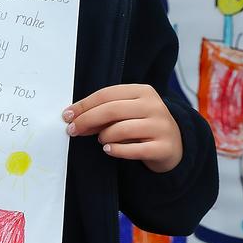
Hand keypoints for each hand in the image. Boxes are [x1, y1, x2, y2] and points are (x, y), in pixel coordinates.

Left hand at [62, 84, 182, 172]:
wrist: (174, 145)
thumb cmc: (142, 125)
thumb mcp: (127, 111)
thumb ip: (105, 110)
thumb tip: (74, 116)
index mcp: (143, 91)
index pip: (106, 94)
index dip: (84, 105)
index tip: (68, 115)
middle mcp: (154, 106)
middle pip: (111, 110)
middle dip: (87, 120)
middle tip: (73, 129)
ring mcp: (161, 126)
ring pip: (120, 129)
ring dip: (103, 136)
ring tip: (101, 140)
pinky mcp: (163, 147)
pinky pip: (133, 150)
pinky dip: (116, 150)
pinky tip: (108, 150)